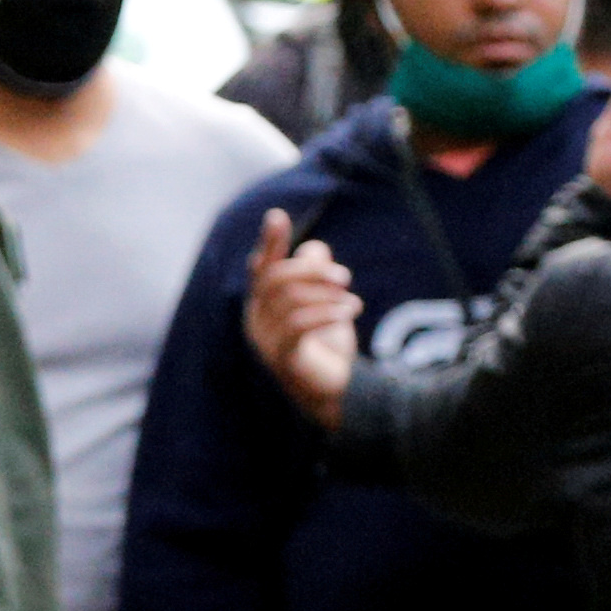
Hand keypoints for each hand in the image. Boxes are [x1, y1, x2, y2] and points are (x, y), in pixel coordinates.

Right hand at [242, 208, 362, 427]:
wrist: (335, 393)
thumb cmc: (327, 346)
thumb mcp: (325, 304)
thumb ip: (318, 275)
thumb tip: (314, 248)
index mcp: (263, 305)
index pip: (262, 268)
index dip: (270, 243)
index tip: (277, 216)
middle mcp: (256, 321)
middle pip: (275, 280)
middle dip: (311, 271)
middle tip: (345, 277)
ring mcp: (265, 341)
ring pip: (289, 302)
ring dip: (326, 296)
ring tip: (354, 302)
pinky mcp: (281, 359)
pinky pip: (298, 326)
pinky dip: (327, 313)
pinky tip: (350, 311)